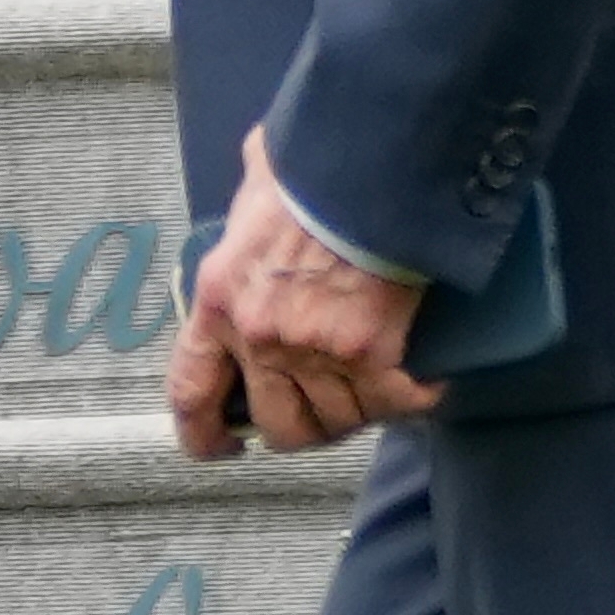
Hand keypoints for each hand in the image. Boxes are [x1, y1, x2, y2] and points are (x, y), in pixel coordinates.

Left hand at [166, 128, 441, 459]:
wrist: (367, 166)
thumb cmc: (310, 169)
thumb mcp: (255, 186)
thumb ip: (250, 209)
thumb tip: (259, 176)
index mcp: (219, 301)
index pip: (191, 393)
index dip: (203, 435)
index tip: (222, 448)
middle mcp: (259, 338)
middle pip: (278, 426)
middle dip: (300, 430)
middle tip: (320, 412)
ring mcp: (315, 351)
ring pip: (337, 423)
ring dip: (357, 412)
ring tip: (374, 387)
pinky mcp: (371, 354)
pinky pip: (393, 404)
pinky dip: (413, 399)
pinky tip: (422, 383)